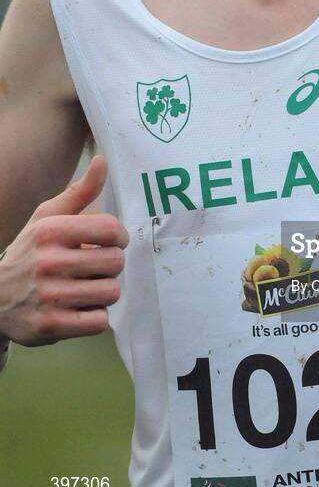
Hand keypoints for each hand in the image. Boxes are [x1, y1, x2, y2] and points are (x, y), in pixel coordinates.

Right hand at [0, 155, 128, 346]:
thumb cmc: (31, 252)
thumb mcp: (47, 218)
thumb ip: (80, 192)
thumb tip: (103, 160)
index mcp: (51, 231)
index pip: (112, 229)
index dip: (119, 237)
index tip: (110, 242)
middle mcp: (48, 262)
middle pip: (115, 262)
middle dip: (110, 265)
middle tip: (95, 267)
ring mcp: (49, 296)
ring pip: (111, 292)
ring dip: (104, 291)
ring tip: (86, 287)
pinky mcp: (51, 326)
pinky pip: (99, 321)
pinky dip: (94, 316)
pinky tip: (79, 308)